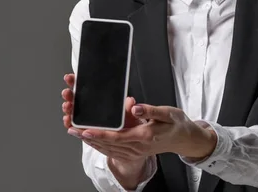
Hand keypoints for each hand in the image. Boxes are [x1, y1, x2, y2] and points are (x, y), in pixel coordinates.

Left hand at [67, 102, 216, 161]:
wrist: (185, 139)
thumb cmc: (176, 124)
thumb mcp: (167, 113)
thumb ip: (150, 110)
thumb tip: (135, 106)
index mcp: (144, 136)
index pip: (116, 137)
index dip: (99, 134)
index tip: (85, 129)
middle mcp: (138, 147)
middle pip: (108, 144)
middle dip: (88, 136)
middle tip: (72, 128)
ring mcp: (136, 152)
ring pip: (108, 149)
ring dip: (91, 141)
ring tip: (76, 132)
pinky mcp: (135, 152)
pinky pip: (113, 151)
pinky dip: (100, 145)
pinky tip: (91, 140)